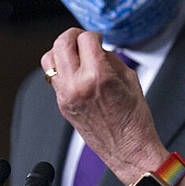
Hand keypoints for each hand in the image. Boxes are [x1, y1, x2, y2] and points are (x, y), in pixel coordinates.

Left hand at [41, 28, 167, 183]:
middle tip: (83, 37)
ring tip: (76, 52)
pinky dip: (62, 68)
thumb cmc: (135, 120)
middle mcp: (77, 85)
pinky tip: (76, 70)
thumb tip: (99, 49)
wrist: (129, 150)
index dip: (95, 35)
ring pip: (49, 59)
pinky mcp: (62, 106)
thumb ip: (111, 59)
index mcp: (98, 76)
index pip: (86, 39)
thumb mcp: (130, 80)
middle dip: (73, 35)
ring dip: (62, 50)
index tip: (100, 38)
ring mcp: (66, 96)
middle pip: (62, 43)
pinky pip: (54, 78)